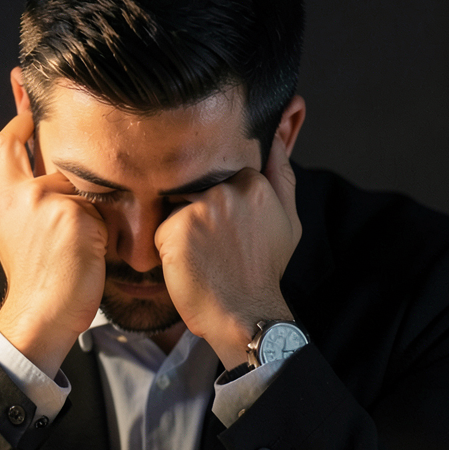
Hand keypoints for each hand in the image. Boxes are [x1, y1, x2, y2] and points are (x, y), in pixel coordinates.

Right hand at [0, 110, 107, 376]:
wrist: (40, 315)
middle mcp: (24, 193)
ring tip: (84, 244)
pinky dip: (106, 228)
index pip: (5, 147)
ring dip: (94, 210)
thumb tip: (54, 187)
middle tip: (59, 133)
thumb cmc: (38, 283)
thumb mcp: (19, 236)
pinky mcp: (75, 214)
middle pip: (50, 157)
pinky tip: (95, 252)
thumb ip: (30, 206)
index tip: (26, 102)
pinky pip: (104, 209)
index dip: (17, 121)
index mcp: (7, 198)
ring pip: (86, 187)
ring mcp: (49, 200)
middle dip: (55, 147)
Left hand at [154, 127, 302, 368]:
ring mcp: (202, 207)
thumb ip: (282, 176)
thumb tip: (278, 136)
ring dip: (182, 227)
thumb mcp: (288, 221)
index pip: (220, 177)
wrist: (245, 313)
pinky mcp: (176, 228)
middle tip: (214, 247)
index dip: (219, 204)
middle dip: (198, 212)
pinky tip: (188, 264)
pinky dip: (167, 247)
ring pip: (176, 205)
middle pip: (196, 188)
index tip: (229, 232)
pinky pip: (160, 226)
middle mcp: (229, 190)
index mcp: (255, 184)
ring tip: (201, 254)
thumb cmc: (264, 271)